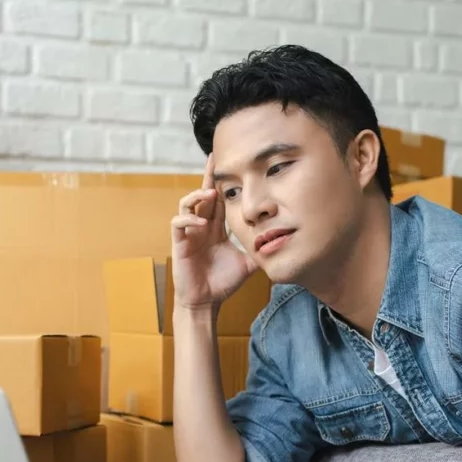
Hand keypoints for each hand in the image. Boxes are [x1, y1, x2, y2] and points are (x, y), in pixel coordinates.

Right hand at [172, 154, 258, 310]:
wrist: (206, 302)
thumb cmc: (223, 283)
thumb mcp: (249, 263)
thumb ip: (260, 250)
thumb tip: (282, 243)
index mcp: (217, 228)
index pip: (220, 200)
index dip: (224, 183)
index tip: (231, 164)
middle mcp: (202, 226)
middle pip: (203, 195)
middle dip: (209, 178)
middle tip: (215, 159)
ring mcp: (190, 233)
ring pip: (187, 204)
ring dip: (198, 196)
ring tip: (211, 194)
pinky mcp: (180, 243)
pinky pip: (179, 223)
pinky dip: (190, 220)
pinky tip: (203, 224)